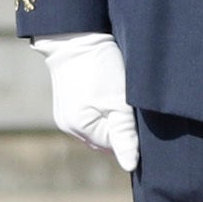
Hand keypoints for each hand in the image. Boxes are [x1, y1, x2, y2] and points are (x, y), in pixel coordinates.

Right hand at [34, 31, 138, 172]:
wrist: (75, 36)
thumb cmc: (99, 67)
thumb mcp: (119, 101)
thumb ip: (125, 135)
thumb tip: (130, 166)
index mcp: (81, 129)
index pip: (116, 146)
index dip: (131, 133)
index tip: (137, 111)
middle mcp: (69, 127)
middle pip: (106, 138)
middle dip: (120, 127)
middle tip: (130, 103)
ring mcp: (65, 115)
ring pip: (98, 126)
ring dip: (110, 117)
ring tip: (117, 95)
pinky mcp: (67, 103)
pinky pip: (90, 115)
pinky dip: (101, 108)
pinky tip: (106, 92)